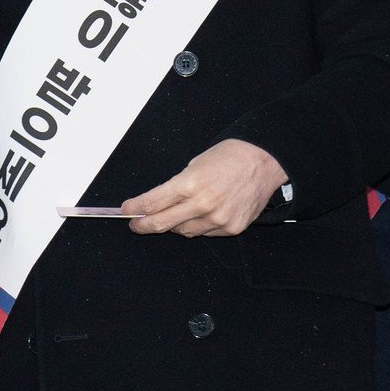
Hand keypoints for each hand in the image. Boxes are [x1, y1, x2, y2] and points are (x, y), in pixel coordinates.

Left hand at [123, 137, 288, 235]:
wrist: (262, 162)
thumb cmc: (228, 157)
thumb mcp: (194, 164)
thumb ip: (176, 187)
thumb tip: (157, 203)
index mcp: (190, 183)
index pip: (153, 203)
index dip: (136, 208)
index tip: (127, 210)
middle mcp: (203, 204)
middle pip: (162, 224)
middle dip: (144, 225)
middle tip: (136, 224)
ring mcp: (218, 219)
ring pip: (184, 232)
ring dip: (173, 225)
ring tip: (172, 216)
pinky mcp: (231, 228)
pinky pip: (205, 233)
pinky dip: (197, 226)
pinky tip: (199, 215)